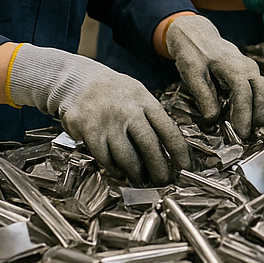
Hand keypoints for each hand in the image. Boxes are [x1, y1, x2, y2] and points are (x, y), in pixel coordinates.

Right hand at [8, 44, 188, 185]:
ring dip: (136, 173)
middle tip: (164, 181)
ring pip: (127, 157)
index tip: (186, 167)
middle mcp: (128, 111)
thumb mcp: (136, 94)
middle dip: (159, 168)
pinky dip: (113, 167)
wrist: (77, 80)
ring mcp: (108, 122)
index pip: (168, 129)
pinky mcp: (89, 131)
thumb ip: (151, 115)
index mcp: (144, 101)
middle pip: (149, 146)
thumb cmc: (112, 91)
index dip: (179, 151)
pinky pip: (105, 158)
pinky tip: (118, 170)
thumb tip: (170, 144)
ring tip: (141, 180)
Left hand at [165, 15, 263, 139]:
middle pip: (263, 91)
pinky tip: (258, 118)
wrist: (198, 35)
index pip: (244, 93)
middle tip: (248, 135)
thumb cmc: (194, 53)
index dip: (245, 114)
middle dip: (259, 114)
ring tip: (255, 129)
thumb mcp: (192, 73)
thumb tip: (213, 120)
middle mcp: (248, 67)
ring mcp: (252, 70)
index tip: (242, 133)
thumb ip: (203, 96)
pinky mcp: (252, 74)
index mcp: (233, 66)